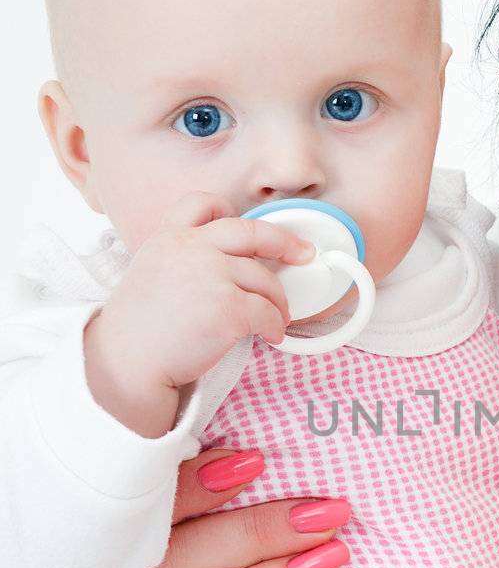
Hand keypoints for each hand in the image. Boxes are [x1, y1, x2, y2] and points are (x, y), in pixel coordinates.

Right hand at [84, 192, 315, 436]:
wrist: (126, 364)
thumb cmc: (139, 332)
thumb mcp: (152, 275)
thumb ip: (184, 261)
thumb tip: (229, 268)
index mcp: (169, 238)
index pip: (203, 203)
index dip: (230, 211)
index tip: (249, 226)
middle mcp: (192, 248)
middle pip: (251, 232)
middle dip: (285, 242)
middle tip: (304, 254)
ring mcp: (212, 275)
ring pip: (265, 279)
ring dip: (278, 302)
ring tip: (276, 319)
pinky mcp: (229, 307)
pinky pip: (268, 312)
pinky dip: (275, 326)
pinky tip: (270, 337)